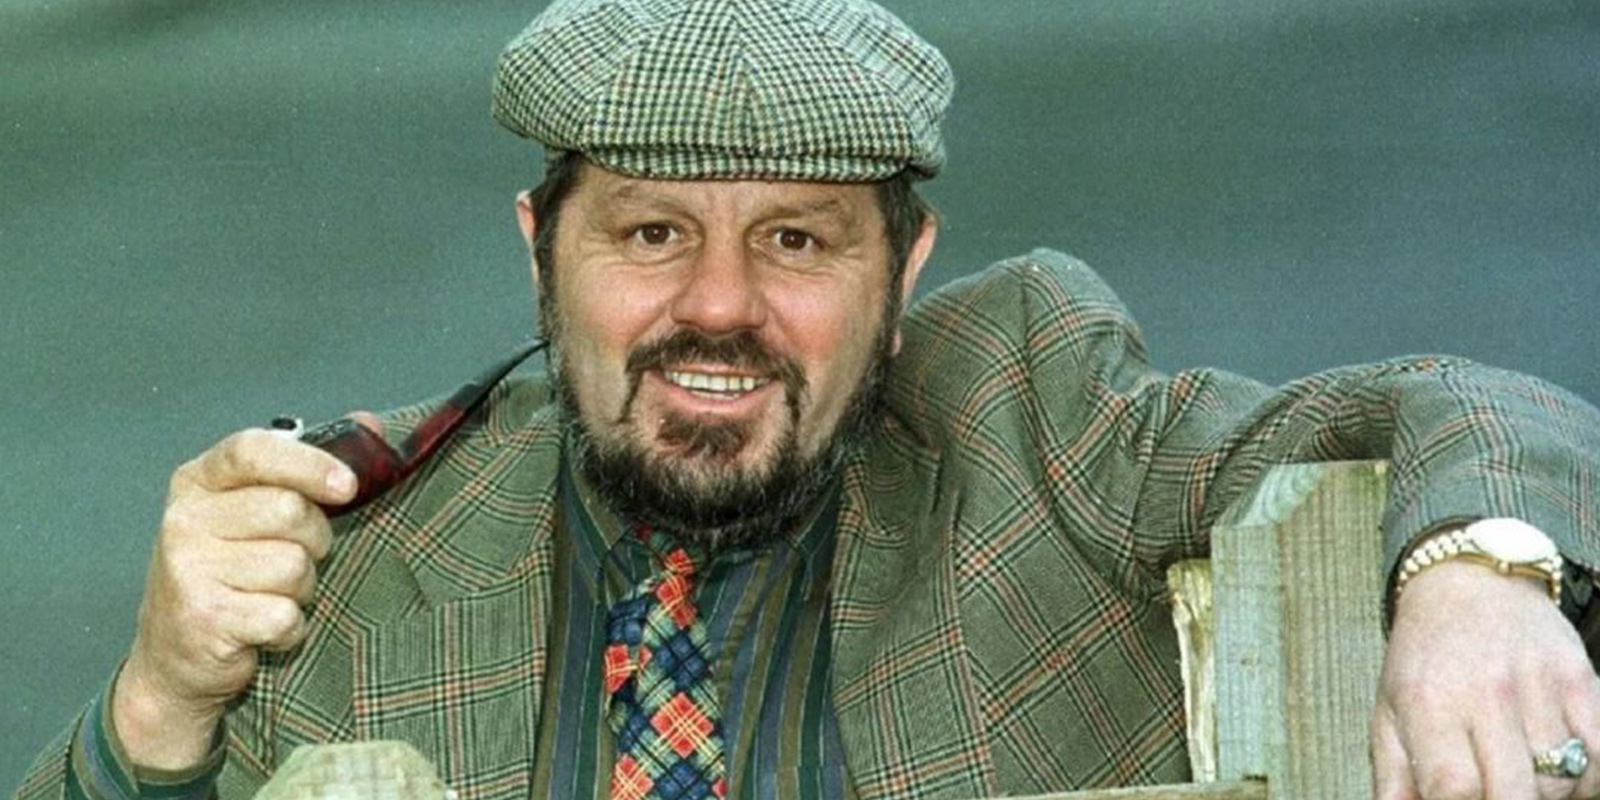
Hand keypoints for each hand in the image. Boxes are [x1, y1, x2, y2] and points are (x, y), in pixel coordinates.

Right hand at [113, 425, 359, 769]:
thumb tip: (370, 424)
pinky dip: (289, 627)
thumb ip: (308, 464)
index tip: (348, 486)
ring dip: (301, 588)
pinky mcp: (204, 617)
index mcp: (199, 480)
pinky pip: (284, 614)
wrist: (176, 655)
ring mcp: (188, 568)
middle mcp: (185, 518)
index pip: (254, 451)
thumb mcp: (255, 508)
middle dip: (314, 539)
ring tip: (270, 595)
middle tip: (294, 557)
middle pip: (289, 510)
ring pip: (293, 565)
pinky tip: (263, 626)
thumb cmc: (231, 572)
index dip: (309, 463)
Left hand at [1373, 560, 1599, 798]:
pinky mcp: (1580, 677)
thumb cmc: (1424, 657)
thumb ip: (1393, 777)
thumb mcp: (1389, 710)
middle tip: (1493, 794)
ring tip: (1521, 777)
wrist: (1467, 584)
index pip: (1452, 788)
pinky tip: (1563, 770)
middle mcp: (1485, 691)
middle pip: (1514, 793)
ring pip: (1562, 780)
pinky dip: (1588, 776)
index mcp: (1429, 702)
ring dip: (1547, 794)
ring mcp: (1538, 683)